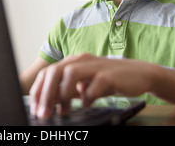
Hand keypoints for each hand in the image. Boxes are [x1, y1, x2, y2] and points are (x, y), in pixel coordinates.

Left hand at [29, 53, 156, 118]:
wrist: (139, 74)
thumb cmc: (109, 79)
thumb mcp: (84, 85)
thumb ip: (67, 91)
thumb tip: (47, 104)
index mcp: (73, 61)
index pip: (48, 72)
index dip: (38, 91)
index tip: (35, 109)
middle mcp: (81, 60)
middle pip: (55, 71)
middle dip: (46, 94)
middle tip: (44, 114)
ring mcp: (95, 66)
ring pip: (71, 73)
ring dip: (63, 94)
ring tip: (63, 111)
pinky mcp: (110, 75)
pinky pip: (95, 84)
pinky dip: (88, 96)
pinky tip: (87, 105)